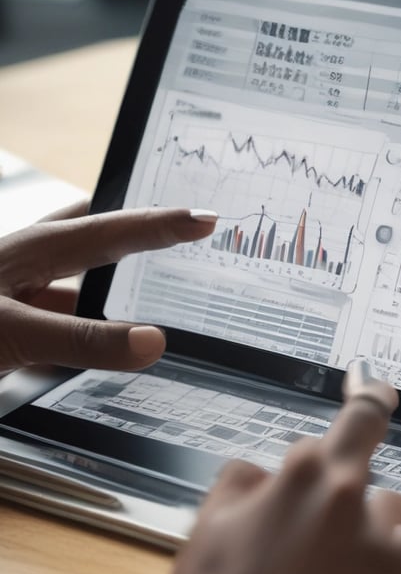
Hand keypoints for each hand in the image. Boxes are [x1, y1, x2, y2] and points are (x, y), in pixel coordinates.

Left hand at [0, 201, 216, 371]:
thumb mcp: (13, 330)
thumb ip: (81, 339)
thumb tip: (154, 341)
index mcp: (35, 249)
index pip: (113, 230)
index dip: (164, 224)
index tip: (208, 221)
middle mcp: (30, 266)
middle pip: (100, 240)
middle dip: (142, 234)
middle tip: (186, 230)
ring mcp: (20, 298)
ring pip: (83, 288)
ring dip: (118, 294)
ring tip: (162, 298)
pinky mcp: (13, 333)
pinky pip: (66, 328)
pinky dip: (94, 337)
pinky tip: (109, 352)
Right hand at [169, 366, 400, 573]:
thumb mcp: (207, 524)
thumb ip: (239, 481)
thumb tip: (261, 471)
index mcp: (300, 472)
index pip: (351, 419)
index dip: (366, 393)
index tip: (374, 384)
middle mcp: (344, 491)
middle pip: (365, 455)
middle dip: (360, 444)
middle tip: (370, 426)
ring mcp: (375, 533)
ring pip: (390, 503)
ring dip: (370, 516)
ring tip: (338, 556)